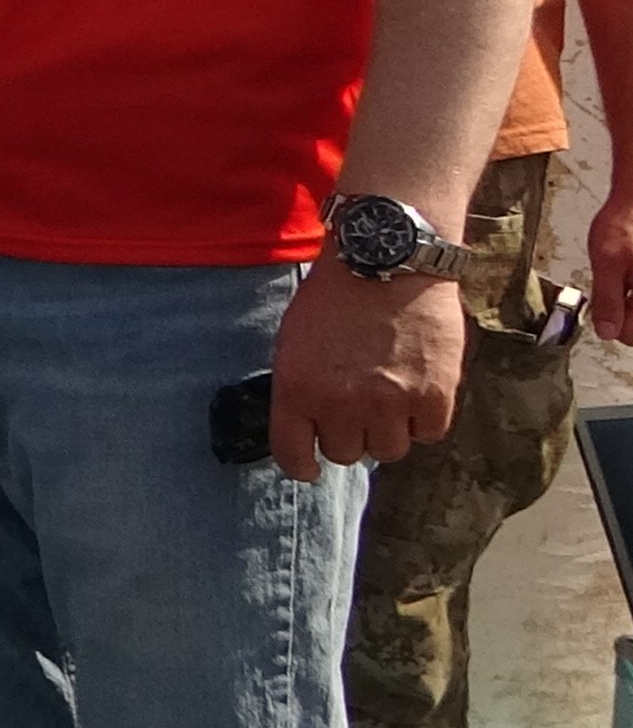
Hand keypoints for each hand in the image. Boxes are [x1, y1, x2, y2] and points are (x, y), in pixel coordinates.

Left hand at [270, 259, 465, 481]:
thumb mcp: (294, 341)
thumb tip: (308, 430)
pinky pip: (428, 433)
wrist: (388, 261)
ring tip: (389, 395)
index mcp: (297, 389)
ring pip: (388, 451)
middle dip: (350, 434)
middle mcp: (341, 403)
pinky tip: (418, 389)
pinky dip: (424, 419)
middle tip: (358, 407)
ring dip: (388, 430)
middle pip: (346, 454)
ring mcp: (389, 402)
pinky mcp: (433, 395)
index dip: (303, 466)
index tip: (310, 467)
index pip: (294, 456)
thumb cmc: (335, 297)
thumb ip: (300, 389)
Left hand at [587, 183, 632, 341]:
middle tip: (619, 286)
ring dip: (630, 303)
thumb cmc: (627, 222)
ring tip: (627, 277)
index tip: (604, 305)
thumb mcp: (607, 260)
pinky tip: (632, 276)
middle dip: (624, 313)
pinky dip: (632, 292)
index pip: (631, 335)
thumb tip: (607, 331)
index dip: (612, 324)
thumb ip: (608, 299)